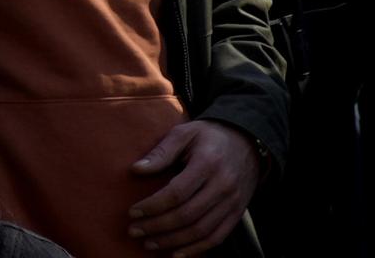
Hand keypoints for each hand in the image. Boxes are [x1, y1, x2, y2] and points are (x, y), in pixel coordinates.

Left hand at [128, 119, 261, 255]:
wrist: (247, 143)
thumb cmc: (208, 136)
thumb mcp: (184, 133)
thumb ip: (161, 151)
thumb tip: (135, 169)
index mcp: (207, 164)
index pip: (177, 193)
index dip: (153, 206)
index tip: (132, 212)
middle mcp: (223, 187)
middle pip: (187, 215)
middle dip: (157, 226)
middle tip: (134, 231)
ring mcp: (232, 203)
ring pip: (202, 231)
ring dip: (173, 241)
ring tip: (149, 243)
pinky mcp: (236, 214)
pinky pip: (217, 237)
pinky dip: (196, 249)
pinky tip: (176, 254)